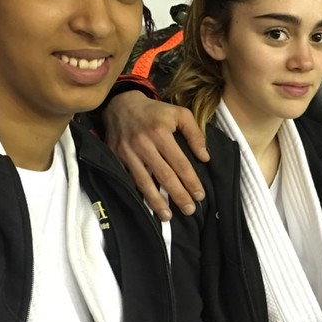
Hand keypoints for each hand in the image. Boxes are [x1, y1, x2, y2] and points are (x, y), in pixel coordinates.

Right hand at [102, 90, 208, 220]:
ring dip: (156, 202)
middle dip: (178, 195)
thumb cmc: (155, 111)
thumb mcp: (179, 113)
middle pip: (164, 176)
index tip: (200, 195)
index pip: (180, 163)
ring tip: (167, 217)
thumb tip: (204, 157)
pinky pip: (128, 180)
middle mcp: (143, 144)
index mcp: (161, 132)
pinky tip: (146, 206)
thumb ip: (195, 134)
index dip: (191, 181)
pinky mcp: (116, 158)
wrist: (120, 105)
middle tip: (189, 210)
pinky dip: (138, 194)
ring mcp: (128, 152)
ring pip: (144, 182)